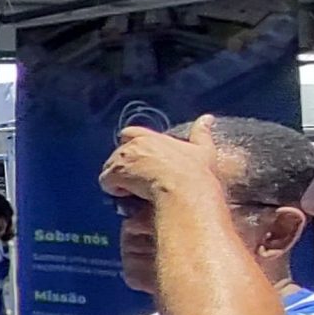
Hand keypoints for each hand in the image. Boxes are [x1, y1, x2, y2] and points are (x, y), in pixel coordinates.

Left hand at [99, 114, 226, 204]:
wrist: (185, 189)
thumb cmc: (195, 173)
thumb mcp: (203, 149)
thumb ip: (201, 132)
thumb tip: (207, 118)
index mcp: (151, 137)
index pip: (129, 133)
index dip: (129, 145)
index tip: (137, 159)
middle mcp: (134, 145)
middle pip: (117, 154)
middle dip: (124, 166)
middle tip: (137, 180)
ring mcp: (123, 158)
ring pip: (110, 168)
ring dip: (119, 179)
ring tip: (135, 190)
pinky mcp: (116, 174)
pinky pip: (106, 182)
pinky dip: (114, 190)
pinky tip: (129, 196)